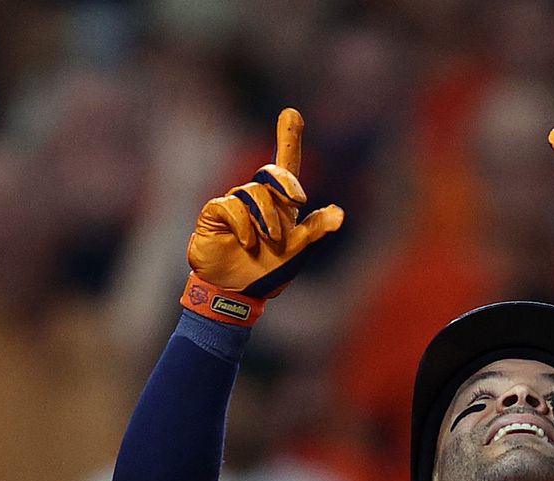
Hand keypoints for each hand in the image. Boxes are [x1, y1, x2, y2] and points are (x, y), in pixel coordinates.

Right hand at [182, 108, 343, 324]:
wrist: (235, 293)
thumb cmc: (267, 272)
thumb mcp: (296, 252)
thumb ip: (315, 230)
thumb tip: (339, 213)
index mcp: (280, 204)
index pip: (285, 165)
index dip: (288, 138)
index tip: (292, 113)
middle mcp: (258, 200)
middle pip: (271, 173)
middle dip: (285, 183)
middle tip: (296, 200)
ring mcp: (235, 205)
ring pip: (252, 193)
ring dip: (266, 218)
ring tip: (267, 242)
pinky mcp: (214, 214)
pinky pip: (229, 206)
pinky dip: (242, 225)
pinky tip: (247, 243)